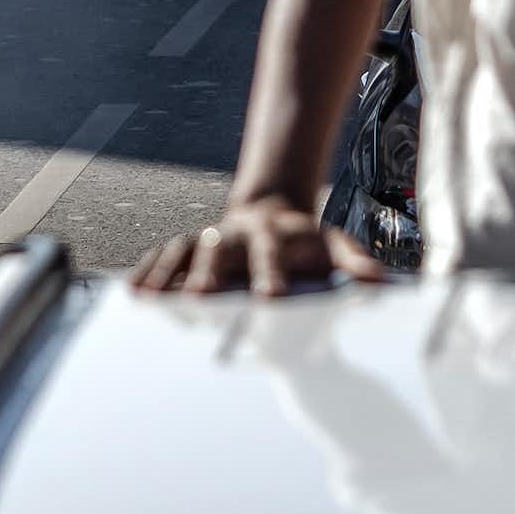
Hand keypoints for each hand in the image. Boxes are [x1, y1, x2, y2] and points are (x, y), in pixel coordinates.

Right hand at [131, 195, 385, 299]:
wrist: (274, 214)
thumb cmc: (308, 245)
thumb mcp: (338, 248)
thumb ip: (356, 264)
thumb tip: (380, 283)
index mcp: (277, 235)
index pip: (274, 255)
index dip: (272, 275)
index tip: (270, 299)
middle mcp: (239, 232)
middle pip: (221, 250)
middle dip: (208, 274)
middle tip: (198, 299)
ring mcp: (211, 235)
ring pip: (186, 250)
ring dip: (168, 273)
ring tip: (149, 298)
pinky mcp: (190, 244)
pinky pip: (166, 256)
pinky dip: (149, 272)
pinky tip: (134, 293)